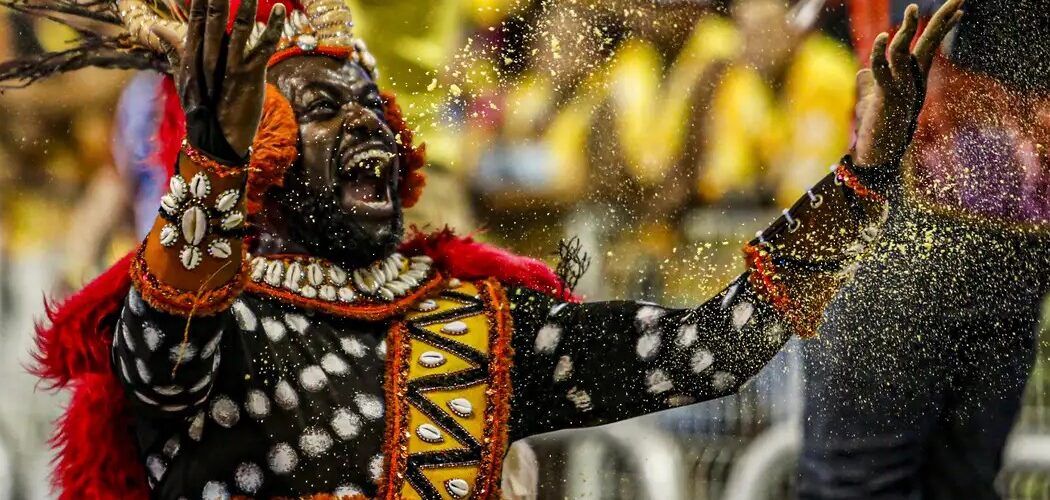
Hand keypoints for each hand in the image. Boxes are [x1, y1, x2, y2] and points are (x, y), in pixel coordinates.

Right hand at [153, 0, 284, 157]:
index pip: (195, 16)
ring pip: (240, 27)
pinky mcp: (251, 75)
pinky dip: (274, 28)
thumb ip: (173, 48)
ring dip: (247, 4)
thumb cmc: (202, 107)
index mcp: (194, 53)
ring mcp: (231, 65)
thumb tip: (156, 27)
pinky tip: (281, 10)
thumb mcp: (184, 76)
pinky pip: (264, 47)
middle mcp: (210, 55)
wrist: (216, 140)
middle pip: (214, 16)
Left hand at [853, 0, 962, 165]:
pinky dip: (881, 54)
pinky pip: (884, 71)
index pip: (930, 46)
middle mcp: (913, 81)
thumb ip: (869, 83)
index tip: (960, 11)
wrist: (878, 154)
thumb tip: (862, 72)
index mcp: (913, 78)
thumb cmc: (877, 128)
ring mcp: (902, 88)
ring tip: (912, 9)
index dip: (943, 28)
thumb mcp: (874, 100)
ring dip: (908, 30)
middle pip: (929, 44)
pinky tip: (883, 37)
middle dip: (943, 20)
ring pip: (906, 52)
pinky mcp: (887, 98)